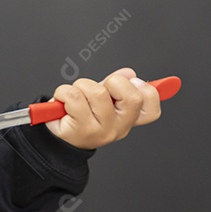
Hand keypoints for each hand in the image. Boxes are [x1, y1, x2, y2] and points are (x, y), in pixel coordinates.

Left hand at [44, 67, 162, 149]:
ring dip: (81, 85)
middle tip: (100, 89)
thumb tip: (129, 73)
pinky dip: (64, 92)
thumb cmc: (80, 117)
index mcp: (127, 120)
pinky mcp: (81, 129)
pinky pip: (74, 96)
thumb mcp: (102, 100)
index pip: (152, 110)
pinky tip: (63, 102)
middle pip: (132, 98)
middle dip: (113, 82)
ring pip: (98, 92)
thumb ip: (116, 86)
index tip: (134, 81)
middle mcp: (118, 128)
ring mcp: (101, 130)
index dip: (148, 91)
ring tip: (75, 96)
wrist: (58, 138)